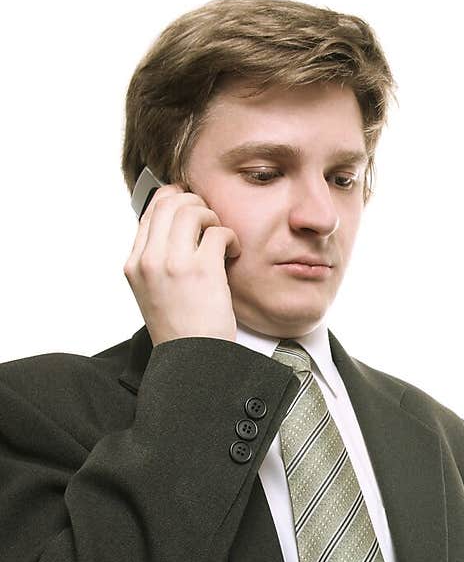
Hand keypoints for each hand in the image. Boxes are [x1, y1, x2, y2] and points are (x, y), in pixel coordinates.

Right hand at [123, 184, 241, 345]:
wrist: (191, 360)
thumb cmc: (180, 331)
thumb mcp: (154, 292)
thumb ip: (157, 260)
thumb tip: (176, 228)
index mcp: (134, 265)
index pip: (150, 211)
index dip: (175, 201)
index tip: (191, 207)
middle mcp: (148, 260)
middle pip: (169, 202)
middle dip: (194, 203)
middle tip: (210, 220)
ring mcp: (172, 263)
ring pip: (191, 210)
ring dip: (212, 217)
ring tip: (220, 237)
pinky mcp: (201, 270)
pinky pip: (218, 232)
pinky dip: (231, 237)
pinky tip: (232, 253)